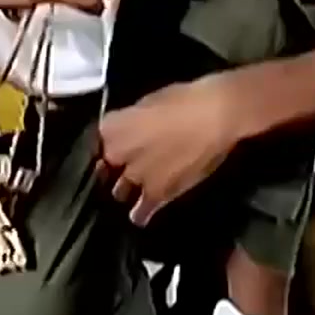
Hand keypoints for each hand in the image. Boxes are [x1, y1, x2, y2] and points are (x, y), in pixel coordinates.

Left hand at [97, 70, 254, 226]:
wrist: (215, 114)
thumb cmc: (185, 98)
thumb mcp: (149, 101)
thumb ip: (133, 120)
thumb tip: (133, 128)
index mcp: (112, 127)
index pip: (98, 141)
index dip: (109, 144)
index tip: (118, 144)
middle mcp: (116, 154)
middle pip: (107, 167)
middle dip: (116, 167)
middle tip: (130, 164)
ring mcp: (135, 176)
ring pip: (120, 191)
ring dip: (127, 189)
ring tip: (134, 190)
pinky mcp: (157, 194)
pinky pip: (142, 210)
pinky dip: (141, 213)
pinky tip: (141, 215)